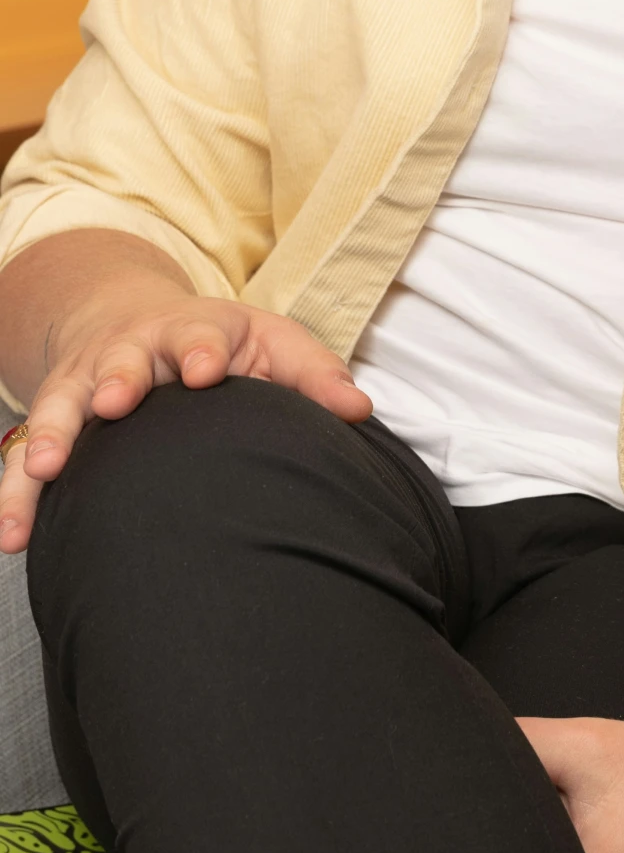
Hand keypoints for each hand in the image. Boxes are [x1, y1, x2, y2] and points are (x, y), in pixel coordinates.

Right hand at [0, 240, 369, 552]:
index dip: (201, 352)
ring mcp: (84, 384)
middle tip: (114, 403)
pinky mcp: (53, 416)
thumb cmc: (220, 344)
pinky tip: (11, 533)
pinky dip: (15, 492)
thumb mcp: (271, 344)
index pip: (198, 337)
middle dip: (117, 380)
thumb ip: (313, 375)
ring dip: (47, 438)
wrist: (133, 319)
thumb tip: (359, 410)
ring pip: (59, 408)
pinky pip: (23, 458)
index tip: (205, 371)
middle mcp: (130, 351)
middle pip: (120, 362)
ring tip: (40, 469)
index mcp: (191, 332)